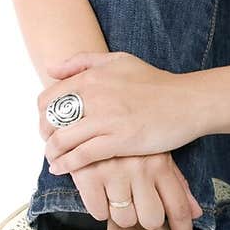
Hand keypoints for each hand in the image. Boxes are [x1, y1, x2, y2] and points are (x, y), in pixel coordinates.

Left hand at [38, 50, 199, 174]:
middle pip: (51, 121)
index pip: (48, 98)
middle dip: (45, 135)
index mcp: (92, 76)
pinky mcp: (119, 141)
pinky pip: (82, 156)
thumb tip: (50, 70)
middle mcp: (95, 96)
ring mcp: (106, 119)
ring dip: (52, 153)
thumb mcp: (119, 60)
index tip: (49, 125)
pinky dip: (67, 165)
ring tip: (54, 159)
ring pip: (62, 140)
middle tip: (51, 143)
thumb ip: (83, 61)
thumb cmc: (155, 82)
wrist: (187, 102)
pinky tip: (62, 169)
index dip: (42, 115)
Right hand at [70, 153, 201, 229]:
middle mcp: (140, 168)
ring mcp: (114, 172)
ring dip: (121, 214)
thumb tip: (196, 213)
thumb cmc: (129, 141)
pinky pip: (99, 212)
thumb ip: (177, 184)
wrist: (87, 114)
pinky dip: (99, 208)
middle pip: (151, 220)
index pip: (178, 207)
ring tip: (117, 195)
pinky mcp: (88, 175)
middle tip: (138, 206)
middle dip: (145, 221)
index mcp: (160, 163)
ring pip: (124, 219)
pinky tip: (100, 191)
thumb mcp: (157, 154)